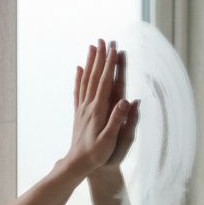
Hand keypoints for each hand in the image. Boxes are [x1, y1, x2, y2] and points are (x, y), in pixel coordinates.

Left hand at [67, 39, 134, 173]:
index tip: (114, 49)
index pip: (105, 83)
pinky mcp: (79, 113)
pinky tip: (79, 69)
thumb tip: (127, 101)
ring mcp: (82, 108)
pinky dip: (79, 78)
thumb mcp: (109, 140)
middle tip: (104, 40)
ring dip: (90, 62)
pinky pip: (78, 91)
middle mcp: (89, 106)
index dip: (110, 65)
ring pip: (86, 80)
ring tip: (92, 47)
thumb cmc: (96, 155)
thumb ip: (117, 120)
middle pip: (95, 76)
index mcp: (98, 111)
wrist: (76, 164)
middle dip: (100, 57)